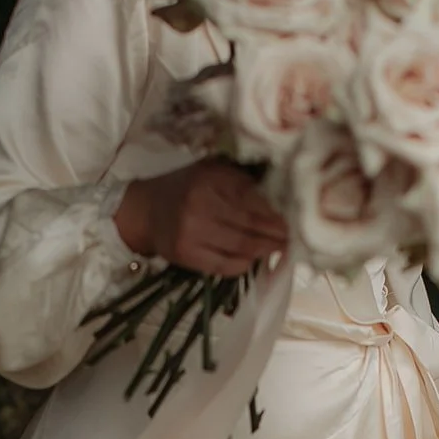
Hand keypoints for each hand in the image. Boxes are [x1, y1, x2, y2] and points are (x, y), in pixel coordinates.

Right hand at [115, 158, 287, 276]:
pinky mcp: (187, 255)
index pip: (252, 196)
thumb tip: (282, 196)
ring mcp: (192, 232)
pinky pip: (225, 265)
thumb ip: (240, 180)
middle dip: (276, 232)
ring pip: (242, 246)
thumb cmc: (185, 188)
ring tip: (281, 247)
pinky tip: (255, 259)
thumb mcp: (210, 172)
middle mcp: (200, 204)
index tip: (294, 217)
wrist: (144, 211)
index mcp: (209, 178)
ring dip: (266, 249)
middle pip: (250, 223)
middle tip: (294, 236)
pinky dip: (245, 264)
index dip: (276, 210)